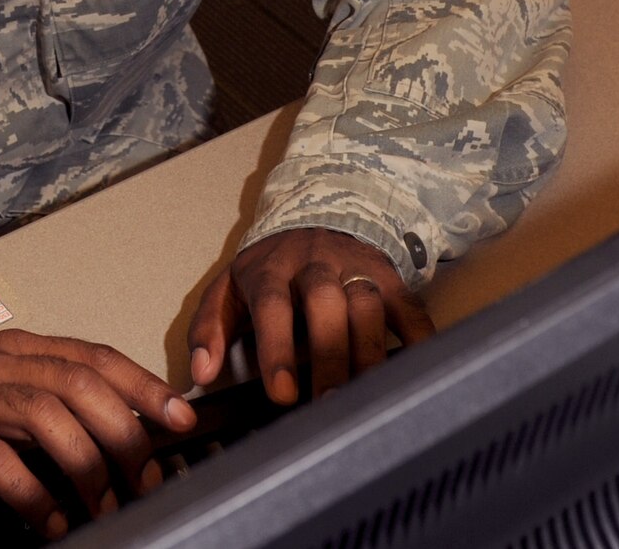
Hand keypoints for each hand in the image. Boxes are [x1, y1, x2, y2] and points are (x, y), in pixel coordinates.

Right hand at [0, 328, 196, 539]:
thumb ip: (44, 392)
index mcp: (21, 348)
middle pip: (81, 385)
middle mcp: (2, 363)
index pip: (96, 357)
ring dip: (87, 465)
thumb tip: (109, 425)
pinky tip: (52, 517)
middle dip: (125, 431)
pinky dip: (33, 492)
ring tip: (106, 504)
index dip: (144, 385)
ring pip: (48, 417)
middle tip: (148, 473)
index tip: (181, 416)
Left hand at [187, 227, 435, 405]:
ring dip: (368, 353)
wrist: (317, 215)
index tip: (281, 394)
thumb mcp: (228, 288)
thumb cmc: (269, 268)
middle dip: (328, 355)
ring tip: (366, 399)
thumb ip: (208, 330)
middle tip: (327, 404)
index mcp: (271, 268)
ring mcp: (356, 267)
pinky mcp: (389, 277)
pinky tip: (417, 371)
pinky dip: (418, 338)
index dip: (277, 348)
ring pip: (368, 305)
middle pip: (325, 303)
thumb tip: (200, 374)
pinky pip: (409, 306)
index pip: (272, 304)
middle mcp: (316, 264)